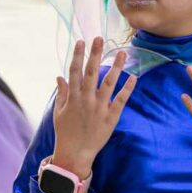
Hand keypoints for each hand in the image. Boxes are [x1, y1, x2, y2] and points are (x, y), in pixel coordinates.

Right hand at [51, 37, 136, 178]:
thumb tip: (60, 77)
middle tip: (100, 38)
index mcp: (73, 97)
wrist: (75, 154)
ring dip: (115, 67)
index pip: (75, 71)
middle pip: (92, 72)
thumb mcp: (58, 112)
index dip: (78, 55)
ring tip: (122, 52)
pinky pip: (120, 100)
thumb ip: (61, 93)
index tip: (82, 41)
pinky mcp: (110, 117)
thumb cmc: (65, 133)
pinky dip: (127, 89)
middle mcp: (86, 100)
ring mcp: (99, 108)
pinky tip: (133, 77)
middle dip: (95, 54)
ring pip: (108, 83)